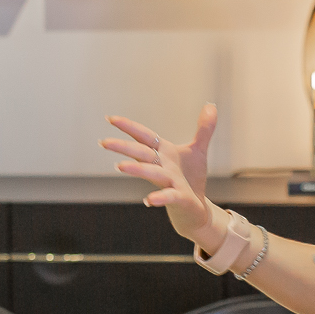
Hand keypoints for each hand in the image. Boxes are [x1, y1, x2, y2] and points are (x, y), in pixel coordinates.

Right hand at [103, 105, 219, 245]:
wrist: (195, 208)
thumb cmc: (190, 178)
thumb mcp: (198, 150)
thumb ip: (204, 129)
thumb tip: (210, 106)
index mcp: (164, 153)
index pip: (144, 137)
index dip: (129, 127)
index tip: (111, 119)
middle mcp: (162, 166)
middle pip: (141, 154)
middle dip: (124, 147)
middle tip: (104, 142)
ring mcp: (169, 182)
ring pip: (152, 173)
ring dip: (137, 169)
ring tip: (120, 166)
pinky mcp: (179, 197)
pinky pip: (169, 196)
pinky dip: (160, 197)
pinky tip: (149, 200)